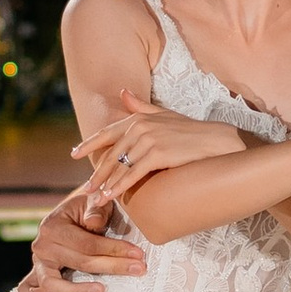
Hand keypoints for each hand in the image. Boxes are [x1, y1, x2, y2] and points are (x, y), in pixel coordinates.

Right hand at [17, 187, 148, 291]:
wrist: (73, 212)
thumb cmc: (86, 208)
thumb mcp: (93, 200)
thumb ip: (96, 209)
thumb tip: (94, 224)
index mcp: (53, 226)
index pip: (87, 244)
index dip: (114, 250)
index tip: (138, 255)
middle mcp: (42, 245)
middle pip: (79, 263)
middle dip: (113, 266)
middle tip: (139, 269)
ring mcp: (38, 261)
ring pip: (53, 283)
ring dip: (78, 290)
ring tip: (101, 291)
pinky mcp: (38, 273)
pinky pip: (28, 288)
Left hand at [73, 90, 245, 188]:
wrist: (216, 141)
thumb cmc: (191, 130)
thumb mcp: (163, 115)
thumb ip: (140, 107)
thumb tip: (122, 92)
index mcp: (138, 118)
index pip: (107, 133)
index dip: (89, 144)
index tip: (74, 154)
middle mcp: (140, 126)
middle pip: (111, 153)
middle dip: (97, 173)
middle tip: (86, 188)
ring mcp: (148, 140)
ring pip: (120, 165)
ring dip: (106, 184)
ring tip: (96, 198)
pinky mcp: (157, 154)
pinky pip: (133, 173)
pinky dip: (120, 186)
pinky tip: (111, 196)